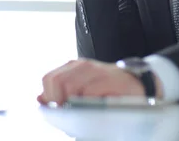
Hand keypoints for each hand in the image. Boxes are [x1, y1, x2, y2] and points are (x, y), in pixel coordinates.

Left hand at [37, 58, 159, 105]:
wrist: (139, 86)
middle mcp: (82, 66)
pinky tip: (94, 108)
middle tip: (69, 113)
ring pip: (70, 86)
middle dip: (58, 102)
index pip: (48, 79)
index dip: (49, 98)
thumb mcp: (82, 92)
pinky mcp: (109, 79)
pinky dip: (88, 103)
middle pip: (56, 83)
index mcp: (72, 68)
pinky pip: (89, 92)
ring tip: (81, 112)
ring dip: (72, 104)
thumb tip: (40, 100)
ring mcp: (96, 70)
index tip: (58, 111)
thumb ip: (61, 95)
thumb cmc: (108, 92)